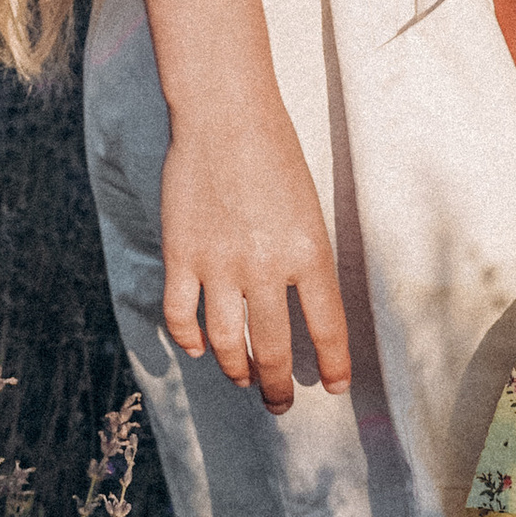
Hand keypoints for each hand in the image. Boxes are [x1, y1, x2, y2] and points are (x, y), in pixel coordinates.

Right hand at [159, 104, 351, 412]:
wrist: (225, 113)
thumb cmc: (274, 153)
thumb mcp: (307, 207)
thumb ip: (304, 259)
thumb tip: (299, 310)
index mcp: (309, 250)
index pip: (328, 327)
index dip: (333, 364)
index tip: (334, 387)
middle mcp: (266, 265)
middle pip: (274, 348)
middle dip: (278, 385)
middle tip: (280, 403)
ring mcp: (219, 263)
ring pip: (227, 343)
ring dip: (237, 370)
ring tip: (244, 378)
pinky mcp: (181, 254)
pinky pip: (181, 316)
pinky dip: (189, 340)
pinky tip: (199, 348)